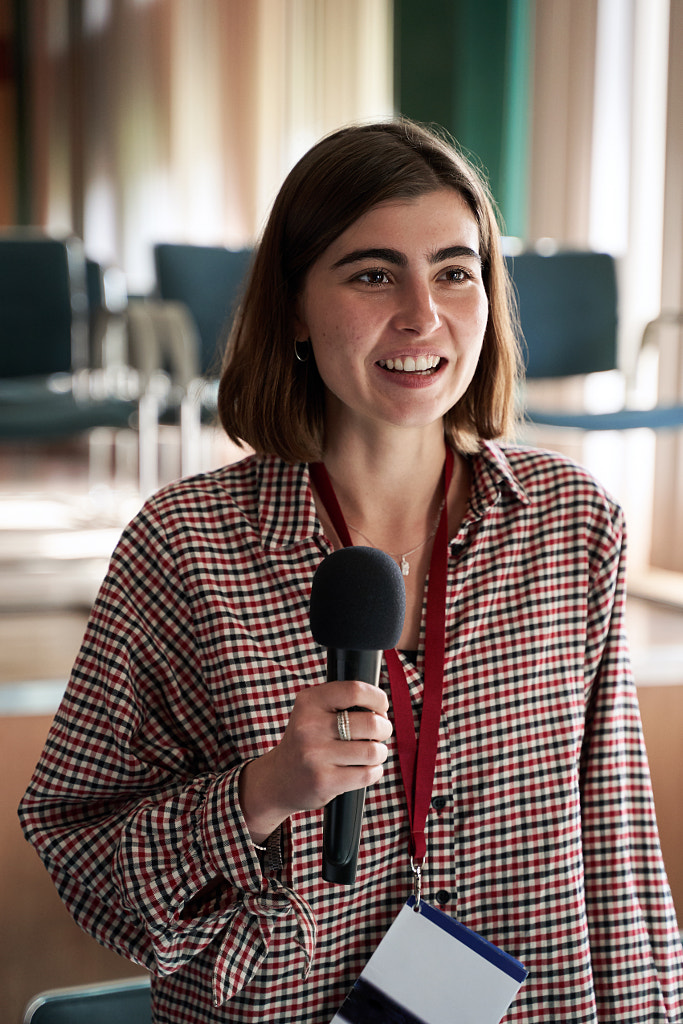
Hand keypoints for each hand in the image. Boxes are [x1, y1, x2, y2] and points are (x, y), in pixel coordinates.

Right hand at [238, 680, 392, 843]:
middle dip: (384, 728)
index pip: (355, 690)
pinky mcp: (323, 781)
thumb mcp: (312, 712)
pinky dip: (374, 771)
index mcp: (308, 702)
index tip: (381, 708)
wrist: (278, 779)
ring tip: (373, 753)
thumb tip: (381, 706)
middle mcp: (309, 726)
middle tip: (380, 733)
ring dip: (380, 752)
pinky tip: (366, 769)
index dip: (377, 698)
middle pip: (370, 723)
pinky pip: (366, 774)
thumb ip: (341, 702)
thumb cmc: (307, 742)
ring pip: (372, 751)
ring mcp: (315, 755)